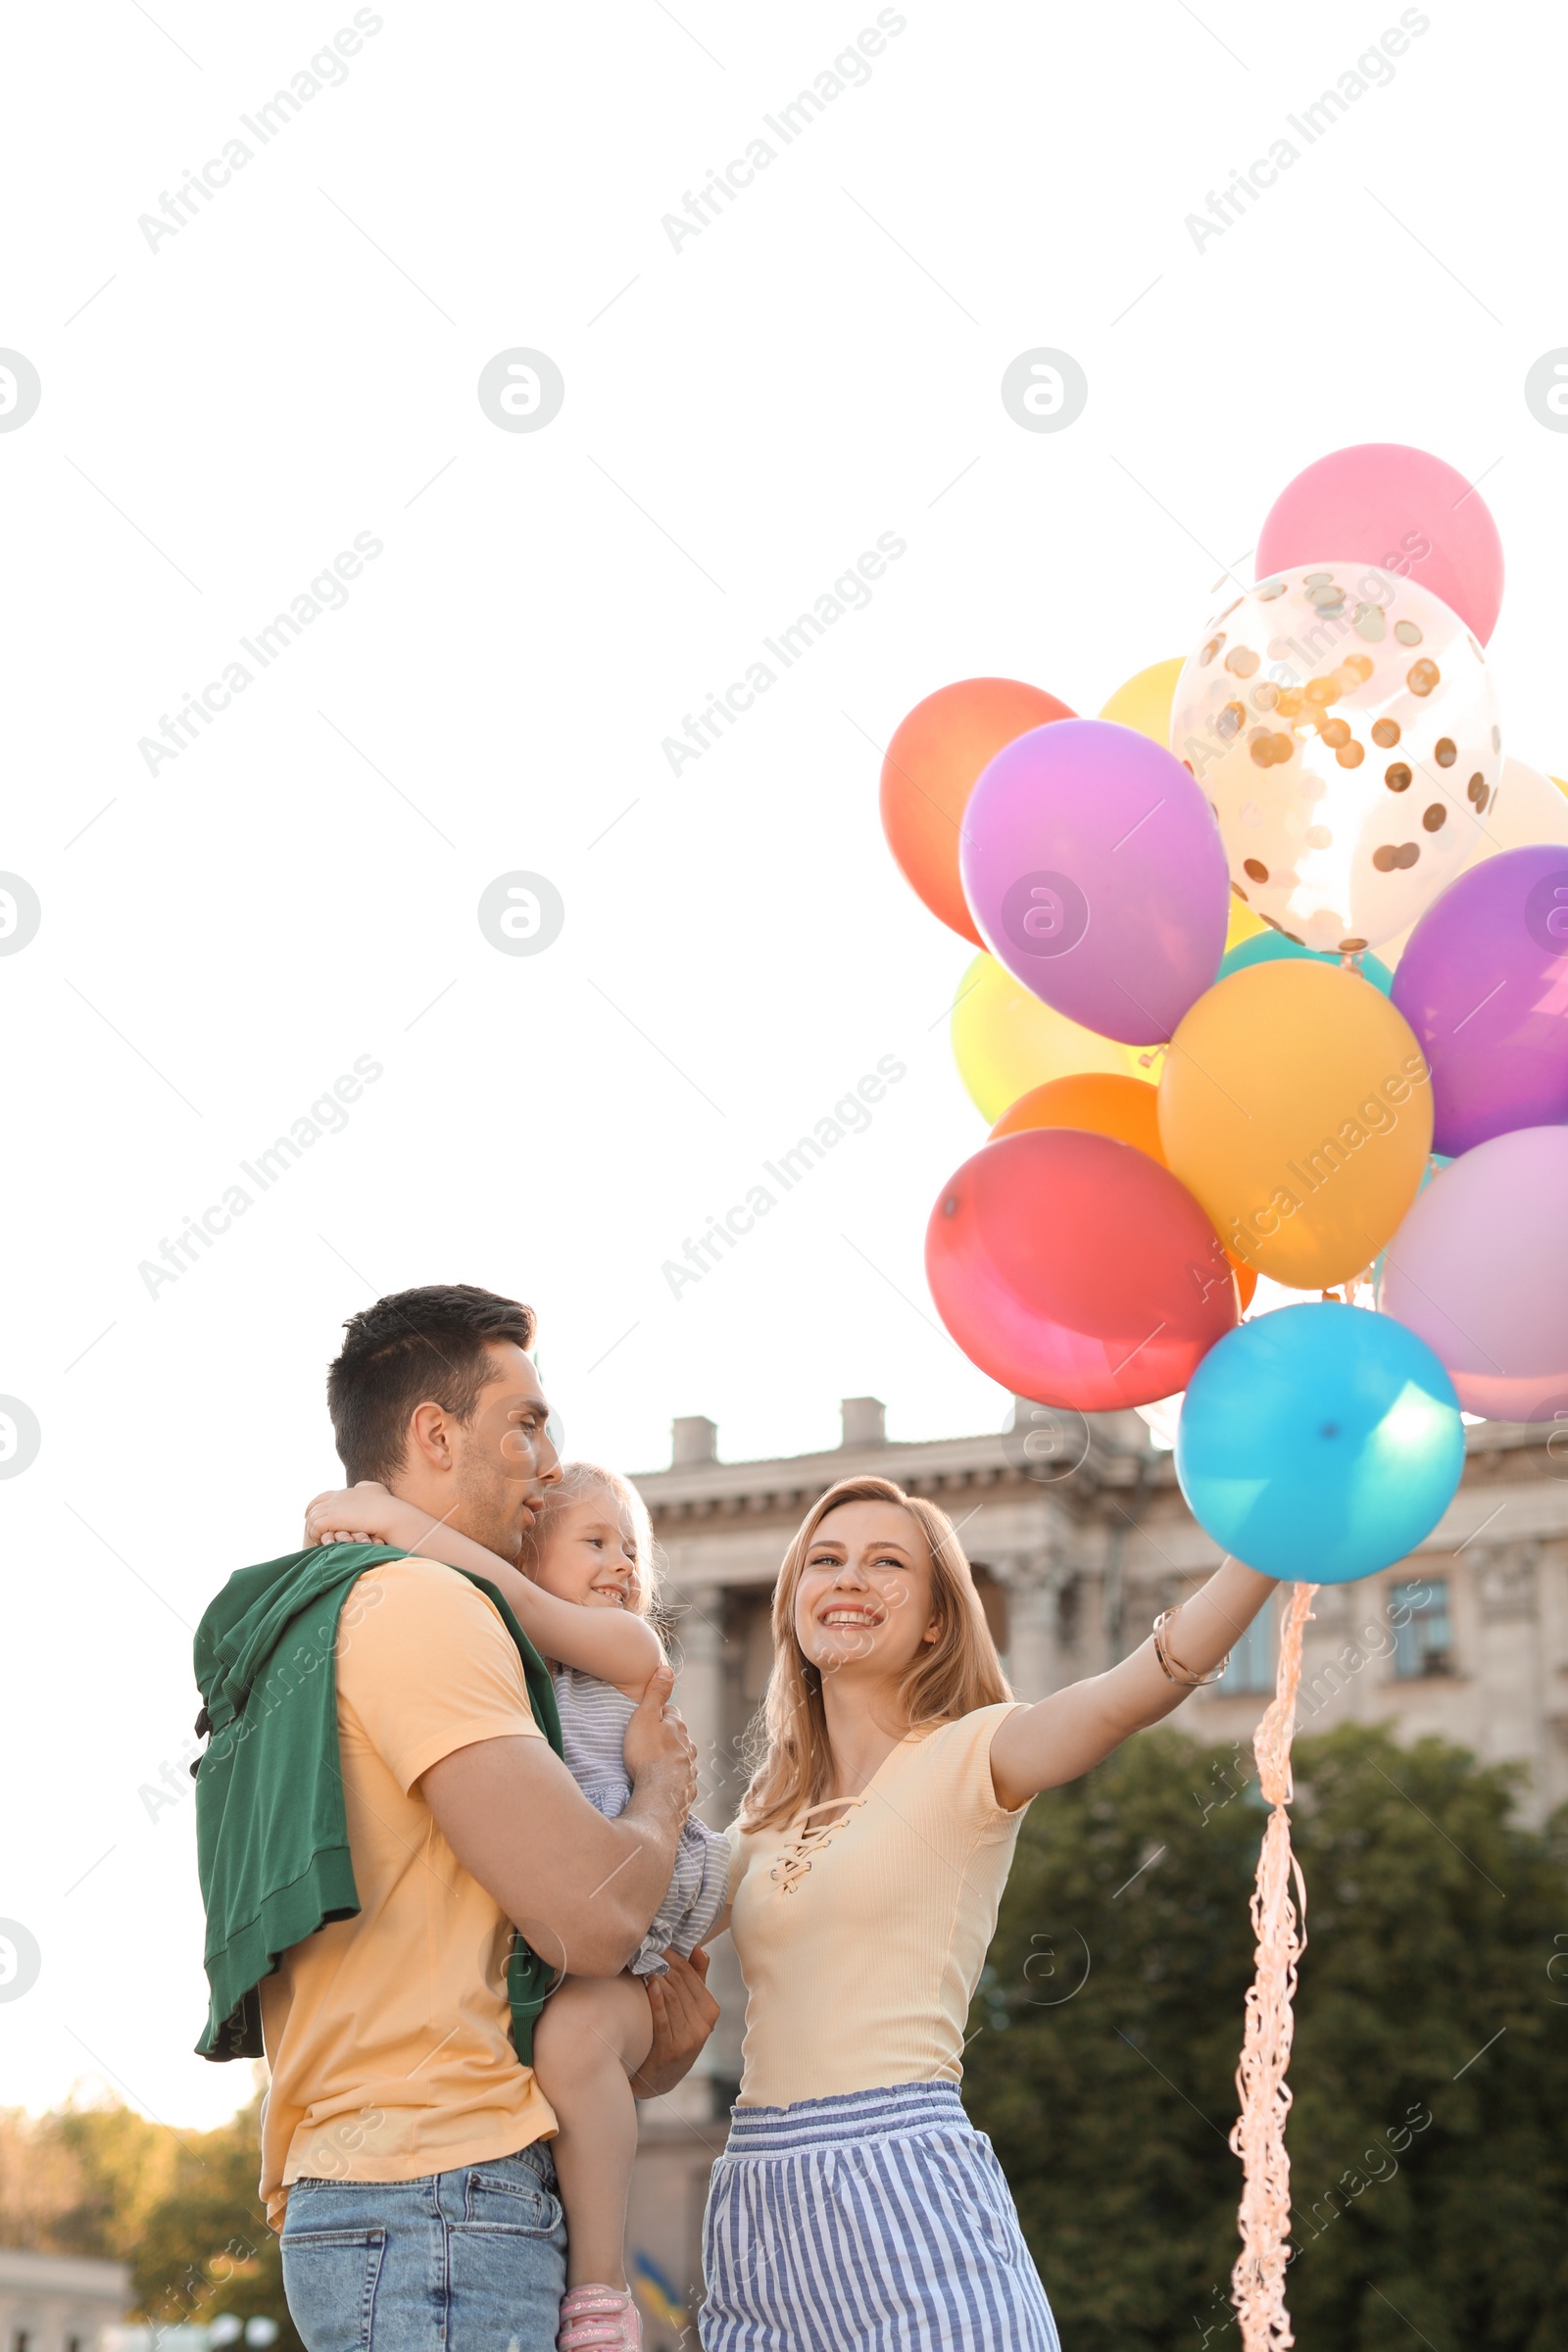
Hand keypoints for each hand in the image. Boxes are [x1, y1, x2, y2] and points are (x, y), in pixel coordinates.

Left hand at [305, 1481, 399, 1548]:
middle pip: (314, 1507)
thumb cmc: (387, 1505)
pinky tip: (321, 1542)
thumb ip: (365, 1487)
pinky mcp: (333, 1518)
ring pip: (312, 1518)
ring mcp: (334, 1507)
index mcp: (345, 1492)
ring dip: (312, 1530)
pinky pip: (315, 1527)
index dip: (314, 1506)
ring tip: (316, 1540)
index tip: (310, 1515)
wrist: (390, 1514)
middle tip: (311, 1531)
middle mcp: (337, 1497)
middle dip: (310, 1519)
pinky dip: (316, 1535)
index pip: (322, 1497)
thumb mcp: (376, 1489)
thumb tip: (359, 1486)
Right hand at [621, 1664, 695, 1815]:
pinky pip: (681, 1779)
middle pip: (679, 1736)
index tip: (651, 1716)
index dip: (660, 1713)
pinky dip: (674, 1777)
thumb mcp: (645, 1717)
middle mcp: (688, 1746)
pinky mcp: (687, 1789)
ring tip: (658, 1762)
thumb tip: (667, 1668)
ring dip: (672, 1757)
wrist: (659, 1795)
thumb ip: (656, 1694)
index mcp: (678, 1727)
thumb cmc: (647, 1754)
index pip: (672, 1713)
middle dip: (668, 1735)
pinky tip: (666, 1782)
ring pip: (682, 1757)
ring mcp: (689, 1768)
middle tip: (651, 1739)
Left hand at [631, 1948, 719, 2098]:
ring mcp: (689, 2039)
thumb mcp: (691, 2010)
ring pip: (671, 1996)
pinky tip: (649, 1985)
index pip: (691, 1973)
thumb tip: (698, 1947)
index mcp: (710, 2010)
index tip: (656, 1942)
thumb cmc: (674, 2035)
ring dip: (655, 1976)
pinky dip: (657, 2000)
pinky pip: (663, 2019)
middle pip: (680, 1982)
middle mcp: (704, 2024)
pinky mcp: (671, 2050)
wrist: (660, 2078)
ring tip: (642, 1962)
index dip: (673, 1954)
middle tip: (644, 1948)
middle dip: (661, 1962)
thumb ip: (697, 1979)